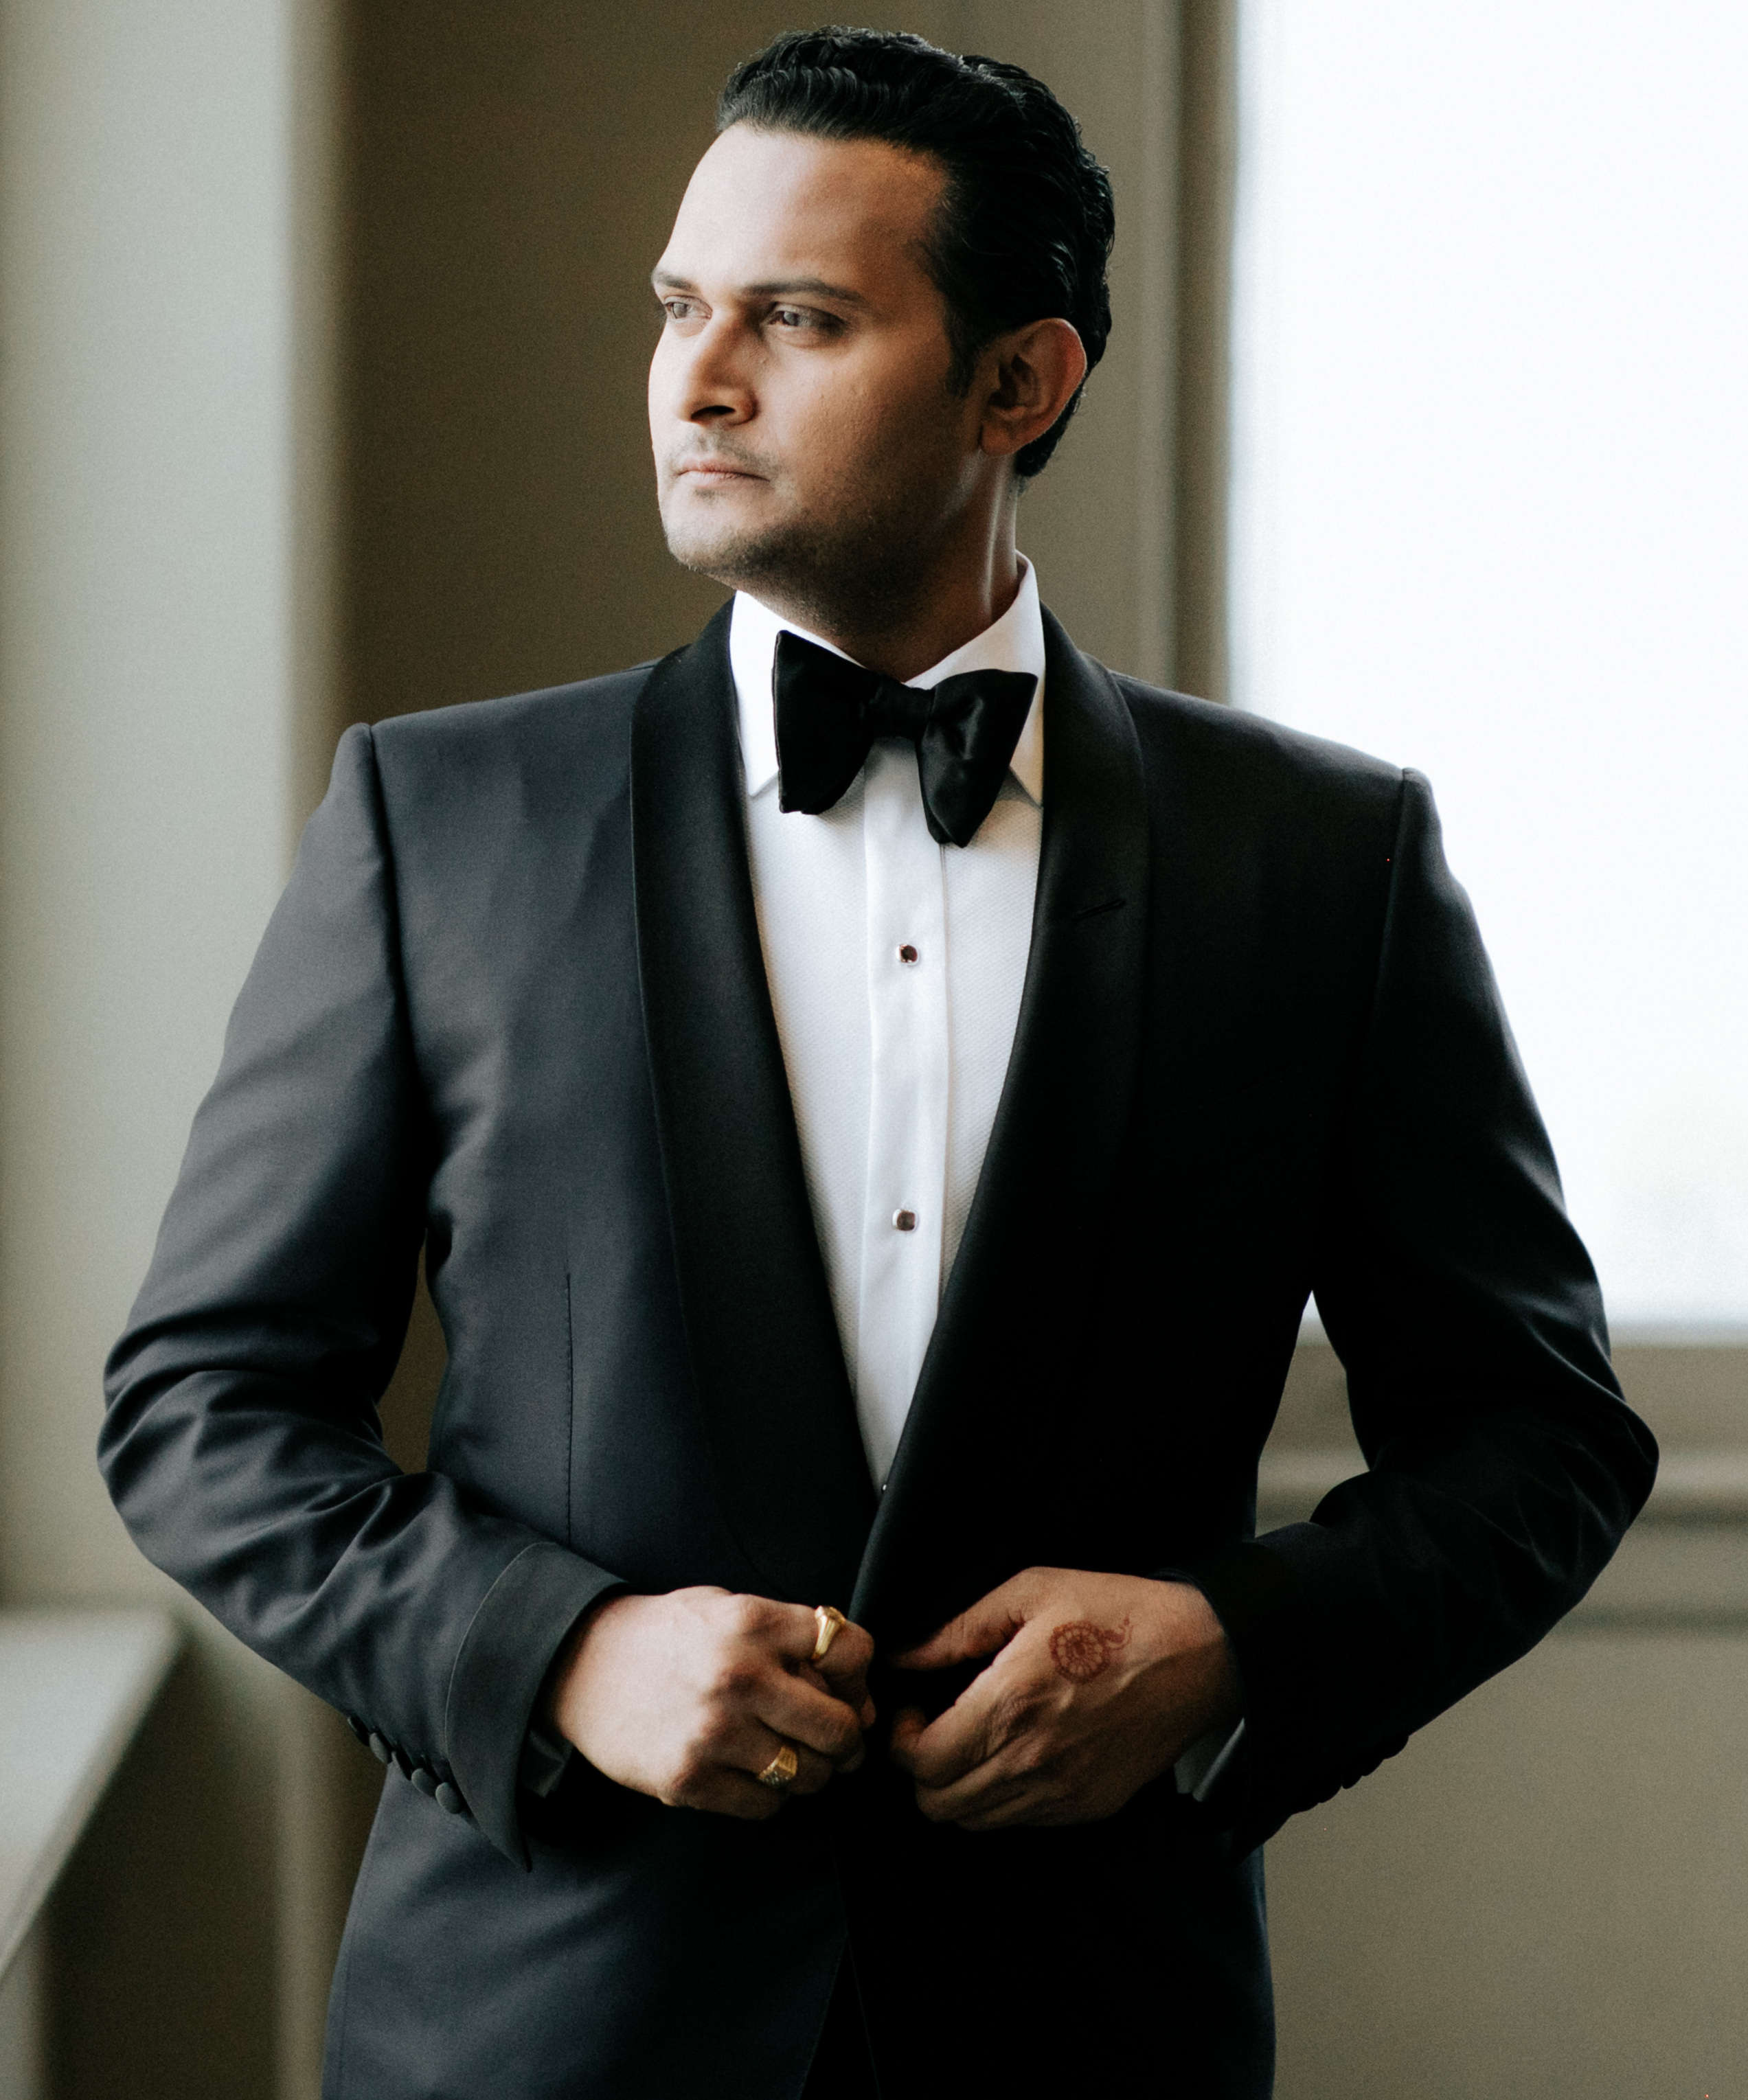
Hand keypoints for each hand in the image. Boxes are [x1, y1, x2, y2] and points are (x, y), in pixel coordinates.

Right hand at [543, 1588, 874, 1817]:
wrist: (581, 1665)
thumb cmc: (670, 1636)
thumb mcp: (730, 1609)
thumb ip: (792, 1641)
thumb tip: (856, 1697)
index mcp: (753, 1623)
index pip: (851, 1650)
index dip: (859, 1674)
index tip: (847, 1686)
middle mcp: (739, 1677)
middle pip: (841, 1726)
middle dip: (848, 1738)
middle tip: (838, 1740)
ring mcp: (713, 1734)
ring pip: (809, 1775)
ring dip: (812, 1772)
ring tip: (794, 1756)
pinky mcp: (688, 1781)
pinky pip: (766, 1806)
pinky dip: (771, 1796)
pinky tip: (753, 1773)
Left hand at [887, 1568, 1239, 1830]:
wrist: (1199, 1654)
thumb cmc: (1115, 1613)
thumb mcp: (1029, 1592)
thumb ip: (957, 1630)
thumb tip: (904, 1656)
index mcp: (1010, 1705)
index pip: (921, 1762)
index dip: (901, 1739)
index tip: (912, 1711)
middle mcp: (1031, 1761)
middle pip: (938, 1805)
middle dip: (923, 1769)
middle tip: (936, 1729)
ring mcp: (1062, 1793)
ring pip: (974, 1823)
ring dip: (959, 1788)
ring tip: (974, 1741)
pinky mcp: (1089, 1807)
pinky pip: (1020, 1824)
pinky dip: (1001, 1799)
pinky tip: (1014, 1754)